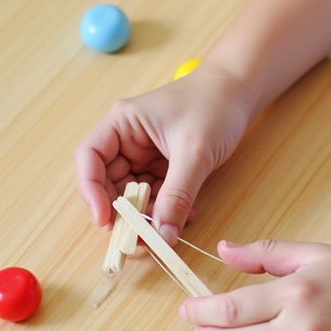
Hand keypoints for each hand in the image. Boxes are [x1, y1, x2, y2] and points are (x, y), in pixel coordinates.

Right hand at [74, 62, 249, 234]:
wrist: (239, 94)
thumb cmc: (214, 105)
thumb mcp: (194, 152)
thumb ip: (177, 195)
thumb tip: (163, 235)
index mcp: (122, 123)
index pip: (90, 158)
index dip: (91, 191)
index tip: (105, 220)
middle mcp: (127, 140)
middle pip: (109, 183)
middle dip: (125, 211)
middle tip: (142, 237)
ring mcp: (144, 155)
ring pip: (134, 195)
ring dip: (149, 215)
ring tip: (171, 228)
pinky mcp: (163, 166)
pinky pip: (156, 195)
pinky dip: (167, 209)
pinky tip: (187, 214)